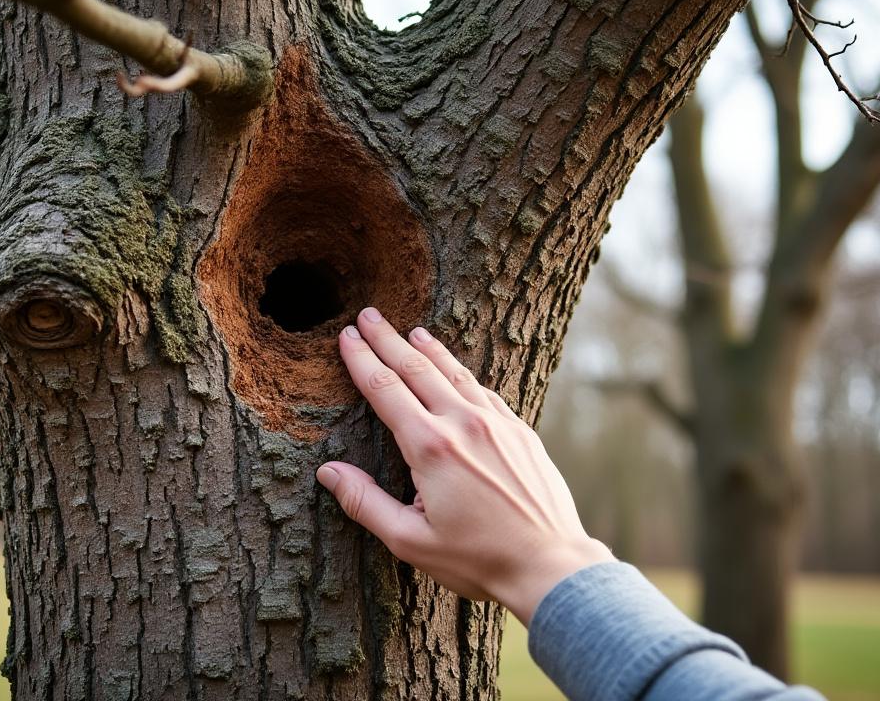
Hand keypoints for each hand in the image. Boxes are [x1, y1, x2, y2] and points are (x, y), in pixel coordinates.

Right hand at [316, 307, 613, 625]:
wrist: (550, 564)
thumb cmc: (478, 560)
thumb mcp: (410, 541)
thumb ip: (365, 503)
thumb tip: (329, 472)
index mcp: (430, 447)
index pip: (386, 389)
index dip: (362, 359)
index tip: (347, 337)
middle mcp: (463, 423)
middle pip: (417, 368)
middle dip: (388, 339)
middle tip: (368, 314)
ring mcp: (497, 423)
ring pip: (455, 373)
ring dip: (429, 349)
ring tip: (412, 330)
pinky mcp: (520, 432)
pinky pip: (484, 391)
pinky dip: (463, 373)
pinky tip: (456, 371)